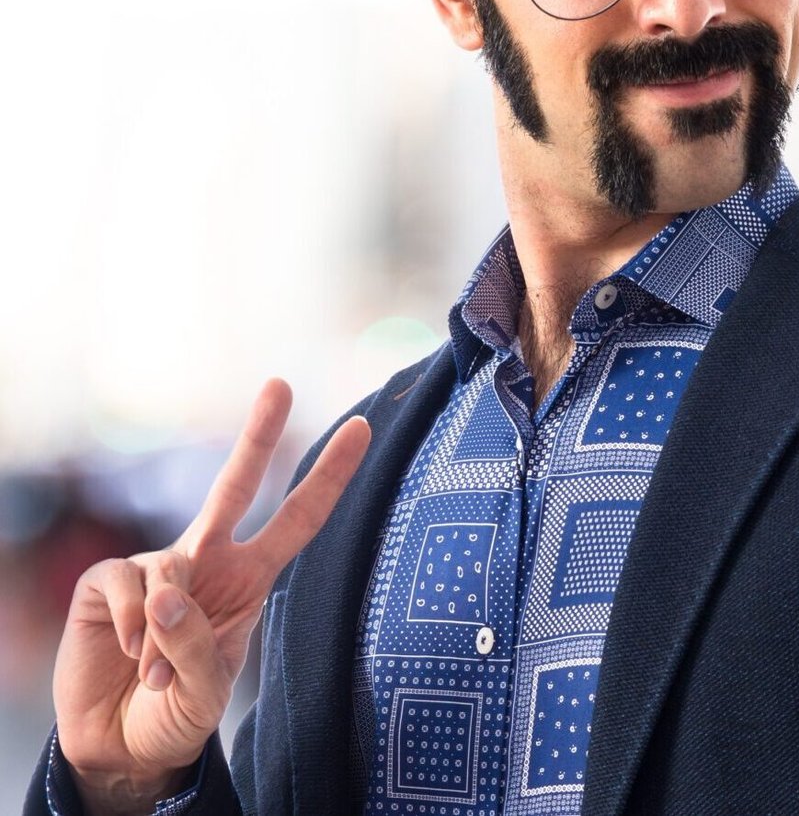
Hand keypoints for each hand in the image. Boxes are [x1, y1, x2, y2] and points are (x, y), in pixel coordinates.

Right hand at [52, 378, 369, 811]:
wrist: (122, 743)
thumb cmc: (179, 710)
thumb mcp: (206, 688)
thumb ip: (194, 643)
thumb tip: (164, 593)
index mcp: (250, 578)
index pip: (299, 519)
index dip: (329, 476)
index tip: (362, 427)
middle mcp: (208, 560)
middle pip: (234, 486)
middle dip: (256, 434)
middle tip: (279, 383)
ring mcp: (157, 566)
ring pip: (172, 570)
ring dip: (166, 635)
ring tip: (157, 676)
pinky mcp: (107, 581)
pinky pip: (126, 587)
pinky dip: (130, 629)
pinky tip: (128, 656)